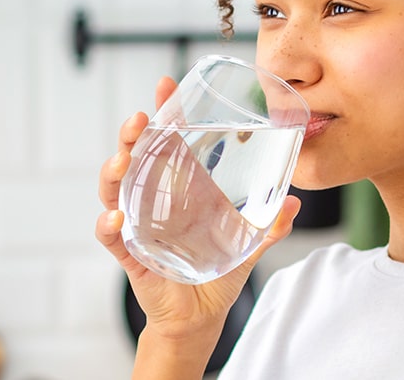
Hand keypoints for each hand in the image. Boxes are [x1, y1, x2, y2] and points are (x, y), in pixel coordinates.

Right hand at [94, 76, 301, 342]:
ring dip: (114, 172)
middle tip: (139, 118)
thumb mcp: (246, 243)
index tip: (166, 84)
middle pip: (132, 158)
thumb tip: (295, 202)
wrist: (200, 319)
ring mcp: (136, 225)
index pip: (164, 141)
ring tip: (122, 160)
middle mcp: (150, 201)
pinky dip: (108, 226)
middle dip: (130, 135)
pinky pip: (111, 237)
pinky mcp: (130, 254)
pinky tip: (115, 218)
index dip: (162, 112)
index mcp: (176, 189)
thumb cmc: (215, 273)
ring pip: (115, 190)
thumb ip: (268, 224)